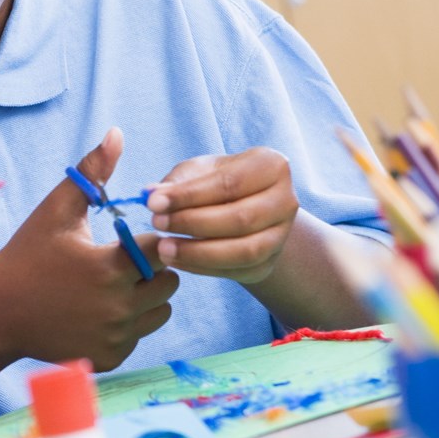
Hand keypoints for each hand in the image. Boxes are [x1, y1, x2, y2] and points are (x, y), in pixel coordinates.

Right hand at [0, 127, 177, 371]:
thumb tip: (116, 133)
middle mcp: (118, 306)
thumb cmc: (27, 255)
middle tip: (119, 263)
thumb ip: (91, 173)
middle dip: (152, 269)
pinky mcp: (111, 357)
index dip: (150, 241)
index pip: (163, 249)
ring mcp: (115, 336)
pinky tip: (99, 311)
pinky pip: (141, 335)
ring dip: (147, 297)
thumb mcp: (56, 211)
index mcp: (109, 266)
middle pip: (170, 282)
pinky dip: (129, 323)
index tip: (128, 239)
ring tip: (113, 286)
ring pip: (161, 311)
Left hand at [146, 147, 297, 283]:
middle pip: (240, 218)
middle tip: (156, 223)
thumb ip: (176, 182)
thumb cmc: (215, 183)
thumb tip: (152, 195)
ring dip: (198, 252)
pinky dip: (201, 268)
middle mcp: (285, 201)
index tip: (153, 202)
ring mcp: (281, 236)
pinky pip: (235, 271)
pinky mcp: (268, 264)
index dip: (189, 195)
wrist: (241, 209)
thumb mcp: (197, 171)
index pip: (230, 183)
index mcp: (272, 166)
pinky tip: (176, 260)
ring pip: (243, 251)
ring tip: (163, 247)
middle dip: (192, 223)